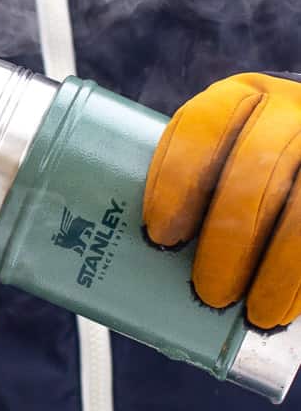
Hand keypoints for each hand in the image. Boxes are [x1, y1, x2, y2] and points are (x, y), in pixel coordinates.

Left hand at [143, 73, 300, 329]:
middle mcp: (287, 112)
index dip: (177, 177)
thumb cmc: (245, 175)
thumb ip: (189, 191)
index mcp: (240, 98)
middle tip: (206, 290)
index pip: (204, 124)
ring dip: (273, 266)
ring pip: (299, 208)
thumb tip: (127, 259)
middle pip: (255, 167)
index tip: (159, 233)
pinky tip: (282, 309)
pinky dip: (298, 279)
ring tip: (251, 311)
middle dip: (227, 235)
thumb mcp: (221, 161)